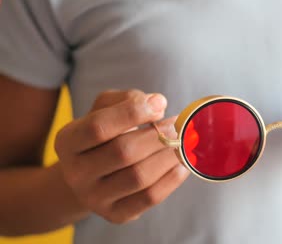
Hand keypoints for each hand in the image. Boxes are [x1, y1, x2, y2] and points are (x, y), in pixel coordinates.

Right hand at [55, 90, 188, 223]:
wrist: (93, 175)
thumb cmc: (106, 134)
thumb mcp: (106, 108)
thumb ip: (128, 99)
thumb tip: (158, 103)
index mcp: (67, 141)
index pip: (98, 127)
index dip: (132, 113)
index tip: (159, 105)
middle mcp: (75, 173)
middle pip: (123, 152)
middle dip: (157, 136)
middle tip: (177, 125)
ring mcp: (94, 198)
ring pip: (139, 176)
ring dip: (168, 156)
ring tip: (182, 142)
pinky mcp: (116, 215)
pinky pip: (149, 197)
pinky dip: (172, 178)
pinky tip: (182, 164)